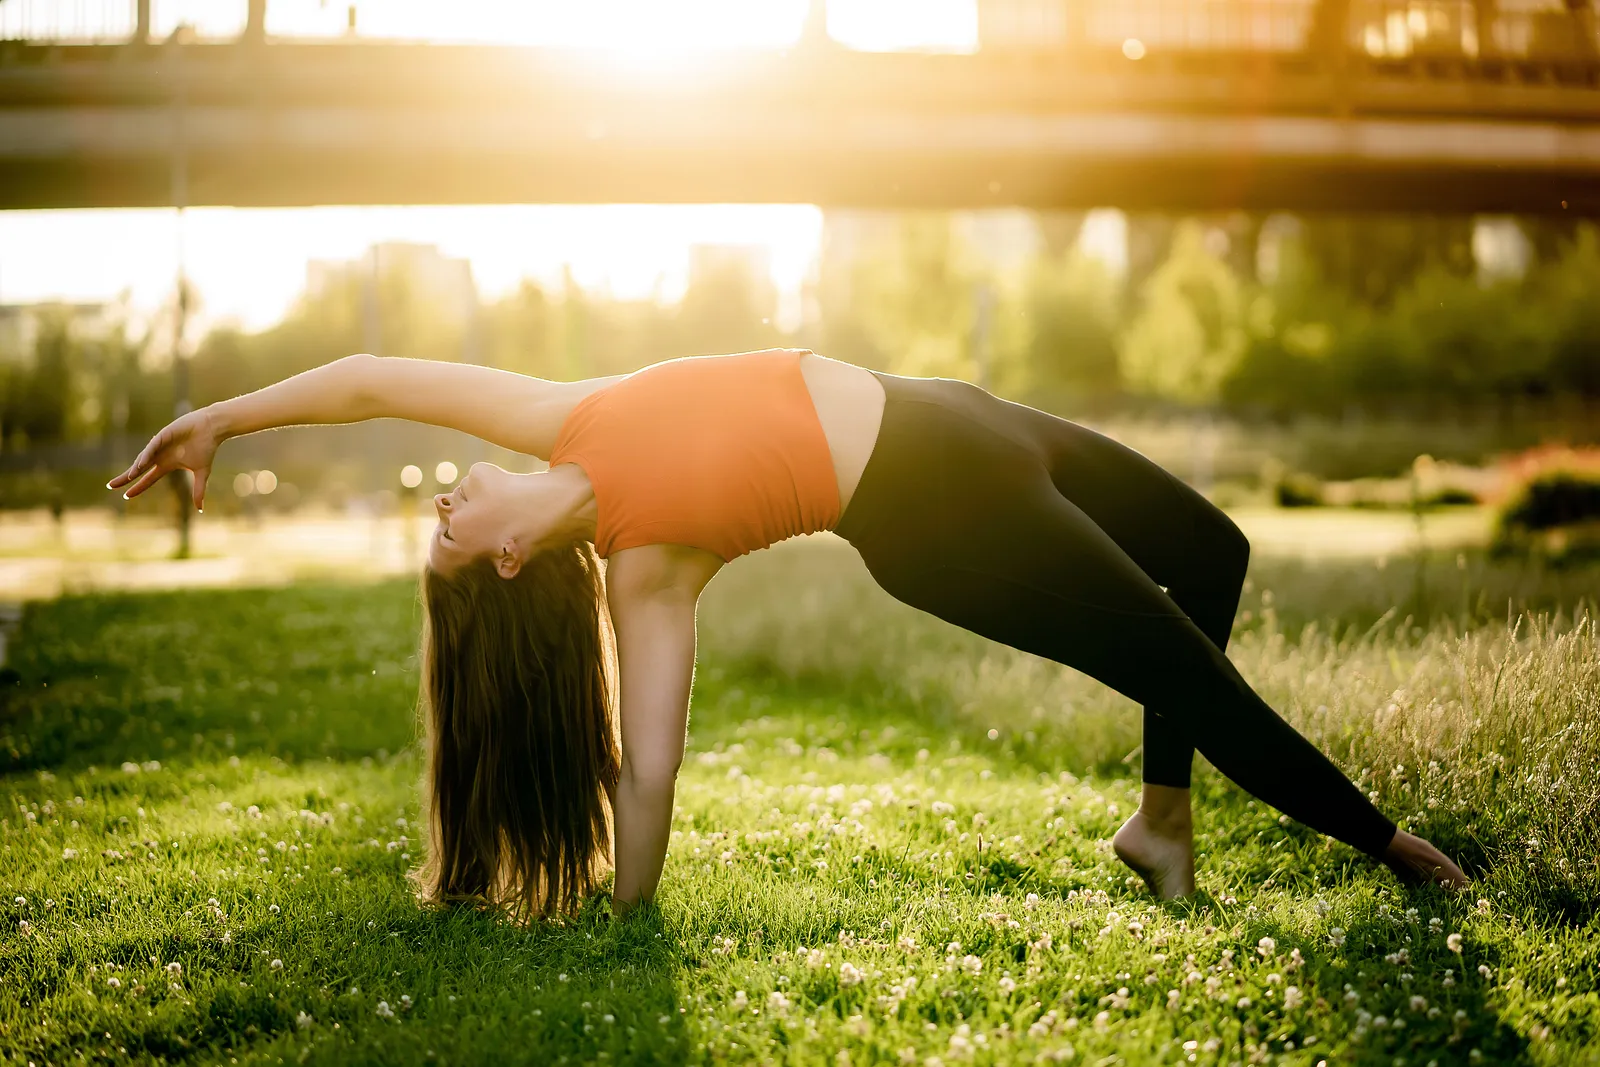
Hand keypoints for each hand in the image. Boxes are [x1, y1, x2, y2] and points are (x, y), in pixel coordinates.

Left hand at [107, 408, 222, 510]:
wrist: (211, 429)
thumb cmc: (206, 448)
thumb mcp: (202, 473)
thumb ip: (199, 490)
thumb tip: (200, 510)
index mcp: (166, 464)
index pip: (148, 478)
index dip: (138, 487)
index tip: (126, 496)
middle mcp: (159, 456)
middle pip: (138, 469)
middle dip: (124, 477)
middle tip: (110, 486)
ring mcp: (160, 445)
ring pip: (143, 458)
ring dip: (136, 468)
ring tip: (128, 478)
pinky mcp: (163, 435)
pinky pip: (152, 447)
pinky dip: (146, 455)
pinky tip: (140, 464)